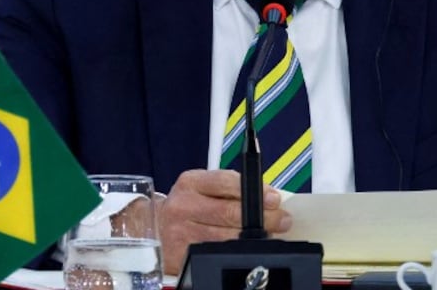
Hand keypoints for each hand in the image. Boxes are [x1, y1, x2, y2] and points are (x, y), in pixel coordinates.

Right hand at [156, 169, 291, 273]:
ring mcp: (181, 232)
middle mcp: (182, 206)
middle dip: (262, 217)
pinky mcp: (183, 255)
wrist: (154, 229)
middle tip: (281, 219)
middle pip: (229, 212)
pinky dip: (236, 251)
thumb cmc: (187, 207)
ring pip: (227, 237)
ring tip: (270, 234)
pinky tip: (246, 248)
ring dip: (254, 237)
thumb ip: (230, 189)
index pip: (225, 182)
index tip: (274, 198)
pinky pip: (217, 253)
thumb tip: (267, 198)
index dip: (254, 190)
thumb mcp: (201, 188)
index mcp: (190, 183)